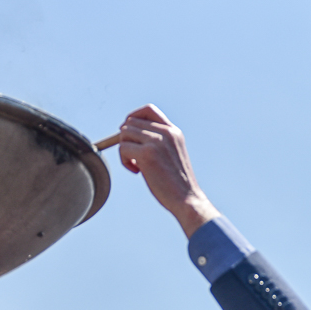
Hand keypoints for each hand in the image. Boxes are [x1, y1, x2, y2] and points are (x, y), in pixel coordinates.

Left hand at [114, 105, 219, 236]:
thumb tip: (127, 134)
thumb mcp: (171, 154)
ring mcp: (157, 142)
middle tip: (133, 157)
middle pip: (131, 122)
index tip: (129, 133)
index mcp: (173, 131)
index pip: (148, 110)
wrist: (187, 199)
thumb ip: (157, 142)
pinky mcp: (147, 154)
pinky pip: (123, 148)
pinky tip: (137, 171)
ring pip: (124, 134)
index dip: (133, 117)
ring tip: (136, 165)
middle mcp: (166, 132)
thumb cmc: (177, 183)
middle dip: (126, 139)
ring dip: (124, 150)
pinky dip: (124, 161)